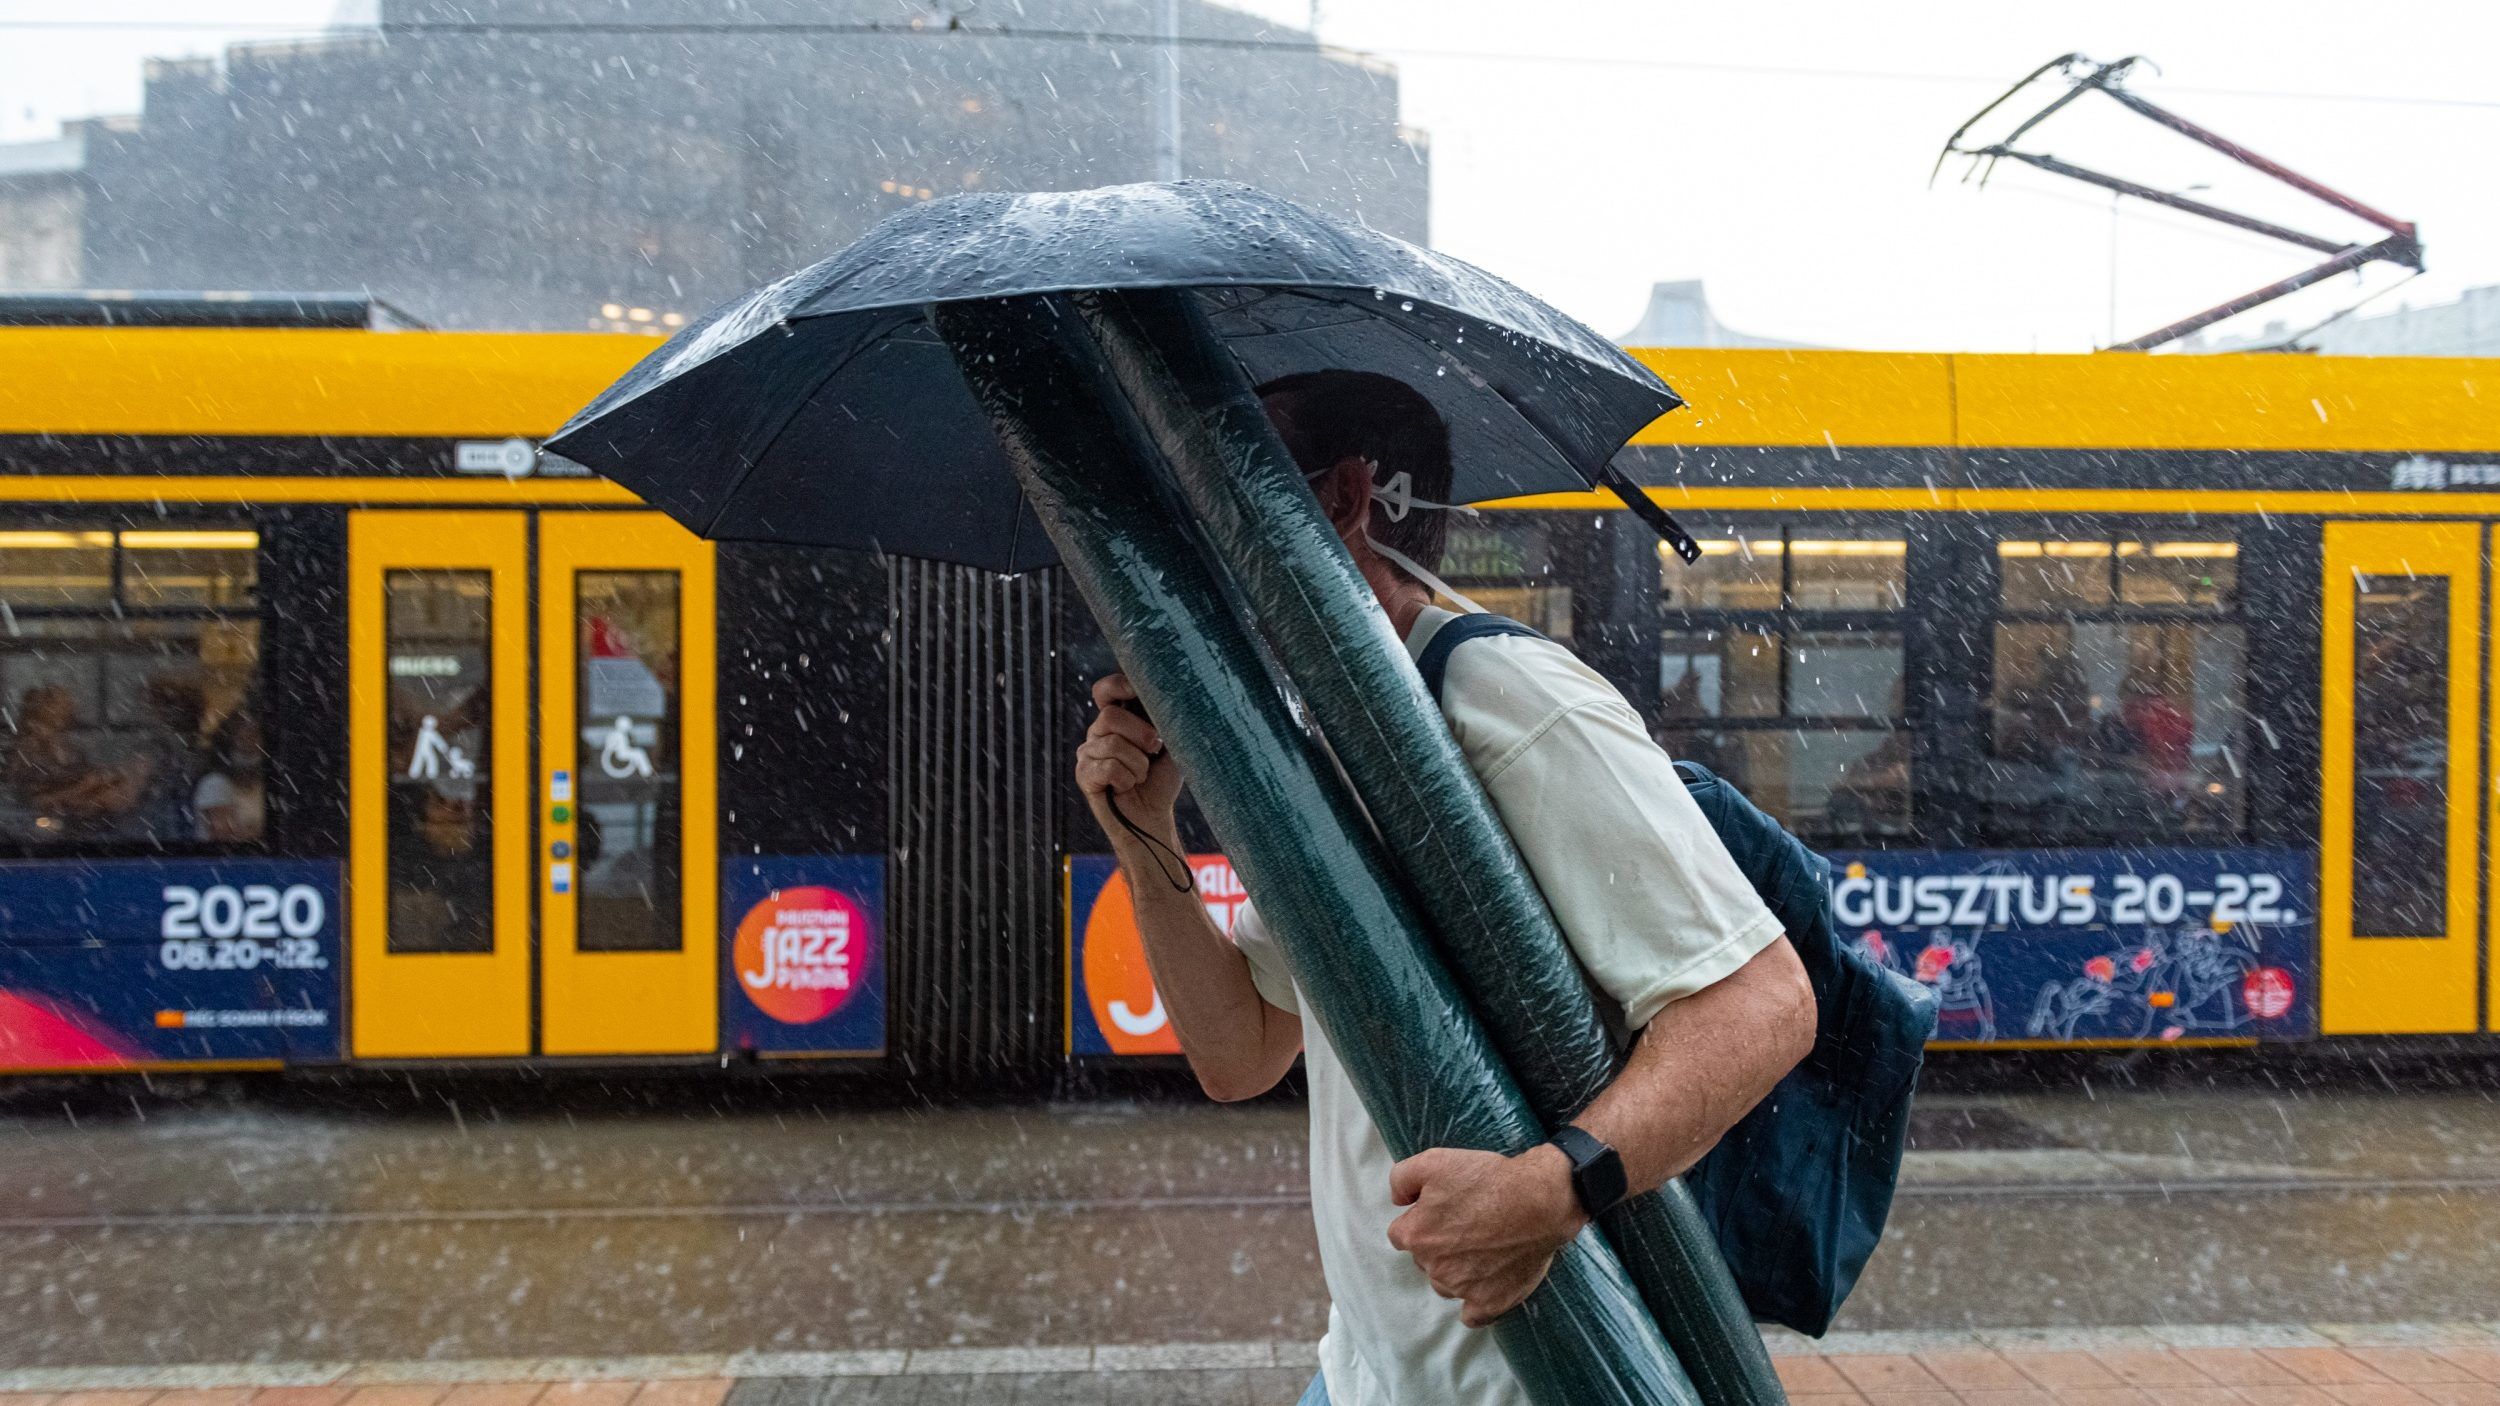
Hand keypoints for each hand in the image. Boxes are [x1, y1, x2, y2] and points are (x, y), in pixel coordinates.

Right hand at [1075, 673, 1183, 841]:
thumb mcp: (1173, 743)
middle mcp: (1099, 732)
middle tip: (1155, 749)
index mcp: (1118, 719)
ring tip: (1141, 774)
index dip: (1117, 685)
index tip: (1138, 691)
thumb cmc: (1163, 779)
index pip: (1105, 690)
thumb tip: (1174, 696)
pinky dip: (1127, 779)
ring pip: (1112, 744)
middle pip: (1110, 716)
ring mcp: (1088, 752)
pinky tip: (1127, 787)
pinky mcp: (1084, 775)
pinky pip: (1108, 768)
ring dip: (1138, 764)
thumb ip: (1167, 719)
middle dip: (1141, 734)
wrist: (1154, 816)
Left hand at [1386, 1144, 1586, 1327]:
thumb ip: (1401, 1179)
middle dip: (1439, 1245)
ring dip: (1457, 1272)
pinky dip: (1475, 1303)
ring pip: (1446, 1285)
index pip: (1402, 1234)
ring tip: (1484, 1249)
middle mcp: (1433, 1267)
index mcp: (1415, 1235)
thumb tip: (1397, 1200)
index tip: (1444, 1211)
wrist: (1540, 1201)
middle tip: (1469, 1225)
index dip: (1422, 1220)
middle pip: (1424, 1260)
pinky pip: (1471, 1316)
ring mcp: (1461, 1289)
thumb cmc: (1488, 1179)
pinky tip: (1486, 1286)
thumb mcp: (1434, 1160)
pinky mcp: (1488, 1304)